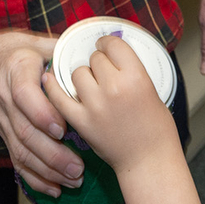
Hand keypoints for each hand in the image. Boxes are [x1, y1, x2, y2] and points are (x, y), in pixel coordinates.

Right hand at [0, 30, 79, 196]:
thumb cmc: (15, 52)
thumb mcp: (34, 42)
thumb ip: (60, 47)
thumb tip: (91, 50)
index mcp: (15, 72)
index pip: (24, 95)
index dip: (41, 113)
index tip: (62, 129)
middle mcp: (5, 99)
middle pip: (25, 132)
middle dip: (52, 154)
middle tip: (79, 167)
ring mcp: (3, 121)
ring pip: (21, 151)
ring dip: (48, 170)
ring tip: (74, 180)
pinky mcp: (5, 136)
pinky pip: (17, 161)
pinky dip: (35, 179)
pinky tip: (55, 190)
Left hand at [44, 35, 181, 173]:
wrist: (149, 160)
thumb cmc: (156, 129)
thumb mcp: (152, 91)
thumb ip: (133, 72)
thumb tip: (115, 56)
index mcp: (136, 77)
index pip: (113, 45)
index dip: (107, 43)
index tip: (105, 46)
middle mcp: (114, 88)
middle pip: (95, 58)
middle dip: (98, 62)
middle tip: (103, 72)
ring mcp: (96, 105)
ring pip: (77, 73)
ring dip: (82, 76)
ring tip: (89, 84)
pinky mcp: (82, 121)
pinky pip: (58, 97)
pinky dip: (52, 86)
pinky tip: (48, 78)